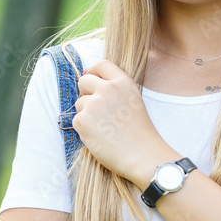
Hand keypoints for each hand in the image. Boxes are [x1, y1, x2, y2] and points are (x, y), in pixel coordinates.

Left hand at [73, 60, 175, 181]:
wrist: (143, 156)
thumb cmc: (140, 134)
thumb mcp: (134, 101)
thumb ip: (116, 90)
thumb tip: (90, 82)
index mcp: (123, 82)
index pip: (102, 64)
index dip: (93, 71)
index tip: (91, 79)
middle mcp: (108, 89)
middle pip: (84, 81)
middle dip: (86, 93)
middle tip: (97, 110)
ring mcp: (94, 104)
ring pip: (79, 103)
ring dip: (87, 114)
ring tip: (105, 128)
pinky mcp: (83, 120)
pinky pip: (76, 120)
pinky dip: (84, 129)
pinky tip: (100, 137)